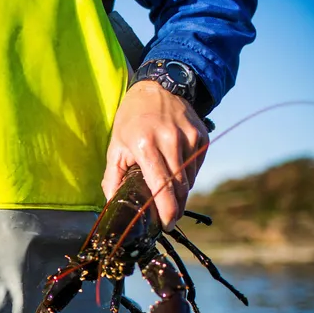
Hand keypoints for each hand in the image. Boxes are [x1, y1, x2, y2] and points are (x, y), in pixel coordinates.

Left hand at [102, 81, 209, 230]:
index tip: (167, 225)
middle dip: (175, 207)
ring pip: (190, 179)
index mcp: (145, 145)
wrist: (158, 87)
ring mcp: (189, 138)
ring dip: (181, 192)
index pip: (161, 185)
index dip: (167, 209)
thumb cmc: (131, 120)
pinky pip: (196, 167)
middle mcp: (170, 141)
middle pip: (179, 187)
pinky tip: (176, 172)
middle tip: (167, 218)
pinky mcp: (202, 137)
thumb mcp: (116, 146)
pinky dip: (188, 176)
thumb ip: (113, 177)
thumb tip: (111, 204)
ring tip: (168, 193)